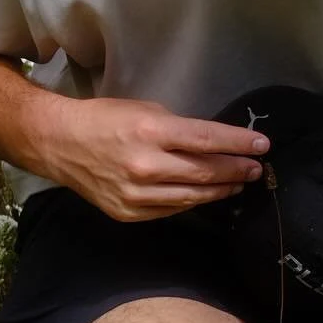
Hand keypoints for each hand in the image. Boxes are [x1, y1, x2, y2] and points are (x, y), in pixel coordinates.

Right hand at [45, 96, 269, 221]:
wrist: (60, 143)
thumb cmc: (105, 119)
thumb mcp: (146, 109)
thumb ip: (180, 129)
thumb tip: (214, 144)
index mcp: (151, 132)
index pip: (208, 140)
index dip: (239, 144)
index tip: (263, 146)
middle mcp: (146, 165)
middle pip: (205, 172)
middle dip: (236, 170)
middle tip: (255, 168)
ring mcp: (137, 194)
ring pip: (193, 196)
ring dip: (221, 190)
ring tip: (238, 182)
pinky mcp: (129, 213)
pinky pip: (172, 209)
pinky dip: (193, 201)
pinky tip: (206, 194)